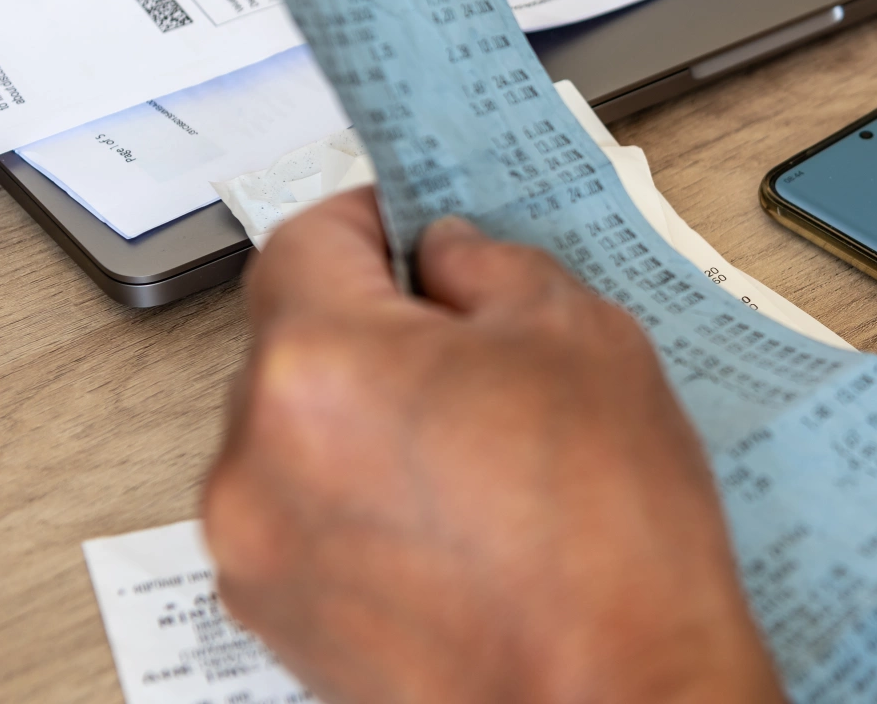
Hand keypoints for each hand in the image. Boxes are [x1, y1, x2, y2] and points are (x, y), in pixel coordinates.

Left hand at [202, 189, 782, 703]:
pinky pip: (305, 520)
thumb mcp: (583, 336)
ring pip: (297, 435)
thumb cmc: (612, 545)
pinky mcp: (278, 622)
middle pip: (294, 342)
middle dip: (379, 331)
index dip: (373, 220)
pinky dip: (363, 504)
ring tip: (482, 458)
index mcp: (319, 364)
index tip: (411, 231)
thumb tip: (447, 256)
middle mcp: (255, 459)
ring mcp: (256, 553)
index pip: (308, 238)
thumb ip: (492, 265)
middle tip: (479, 352)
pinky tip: (460, 522)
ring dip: (367, 422)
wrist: (621, 699)